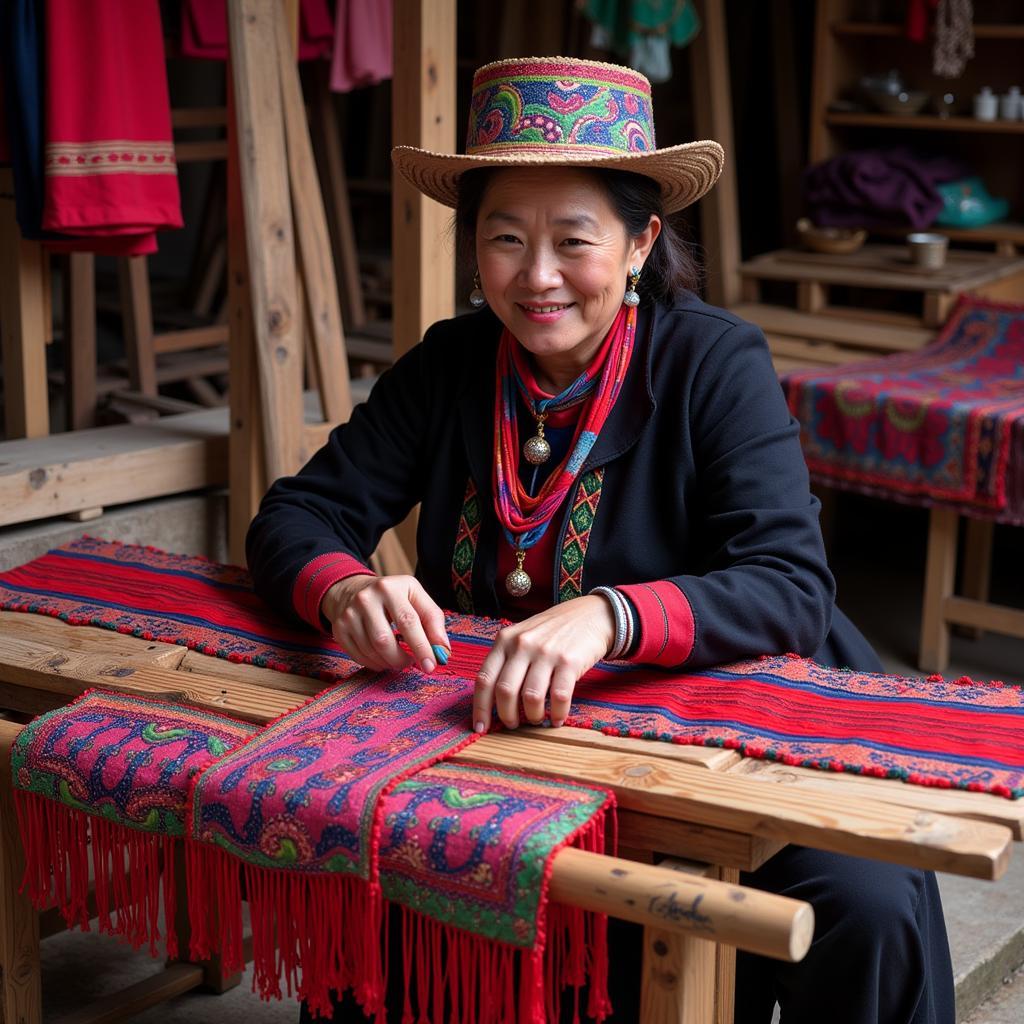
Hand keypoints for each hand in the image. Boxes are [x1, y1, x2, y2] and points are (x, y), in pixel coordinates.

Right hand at [322, 574, 449, 672]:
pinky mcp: (339, 628)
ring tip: (398, 658)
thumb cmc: (393, 597)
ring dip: (389, 662)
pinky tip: (382, 657)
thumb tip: (442, 651)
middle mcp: (367, 598)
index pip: (408, 621)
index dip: (421, 646)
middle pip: (385, 640)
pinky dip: (375, 663)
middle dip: (401, 660)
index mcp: (391, 588)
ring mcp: (349, 614)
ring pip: (372, 651)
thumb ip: (433, 621)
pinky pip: (359, 657)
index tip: (431, 665)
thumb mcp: (416, 597)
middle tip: (411, 664)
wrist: (354, 589)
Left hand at [473, 595, 614, 731]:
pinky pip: (559, 696)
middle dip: (507, 716)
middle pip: (504, 691)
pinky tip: (558, 718)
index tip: (480, 728)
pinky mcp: (569, 661)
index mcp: (505, 639)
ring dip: (533, 716)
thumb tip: (493, 701)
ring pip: (530, 697)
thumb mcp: (522, 636)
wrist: (590, 614)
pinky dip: (558, 713)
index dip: (480, 708)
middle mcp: (522, 644)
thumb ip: (507, 661)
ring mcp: (546, 652)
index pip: (484, 679)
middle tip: (513, 725)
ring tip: (537, 719)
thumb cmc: (552, 631)